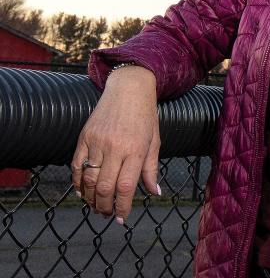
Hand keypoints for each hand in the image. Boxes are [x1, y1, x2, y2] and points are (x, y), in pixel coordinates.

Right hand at [71, 66, 160, 223]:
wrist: (129, 89)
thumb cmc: (145, 117)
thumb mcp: (154, 142)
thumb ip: (151, 169)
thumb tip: (154, 192)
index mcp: (135, 150)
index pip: (126, 187)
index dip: (122, 207)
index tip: (122, 219)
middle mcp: (115, 148)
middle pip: (104, 187)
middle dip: (105, 207)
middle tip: (107, 214)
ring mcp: (97, 142)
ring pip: (88, 179)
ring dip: (90, 198)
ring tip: (97, 206)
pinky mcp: (84, 137)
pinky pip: (75, 165)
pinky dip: (76, 182)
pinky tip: (82, 192)